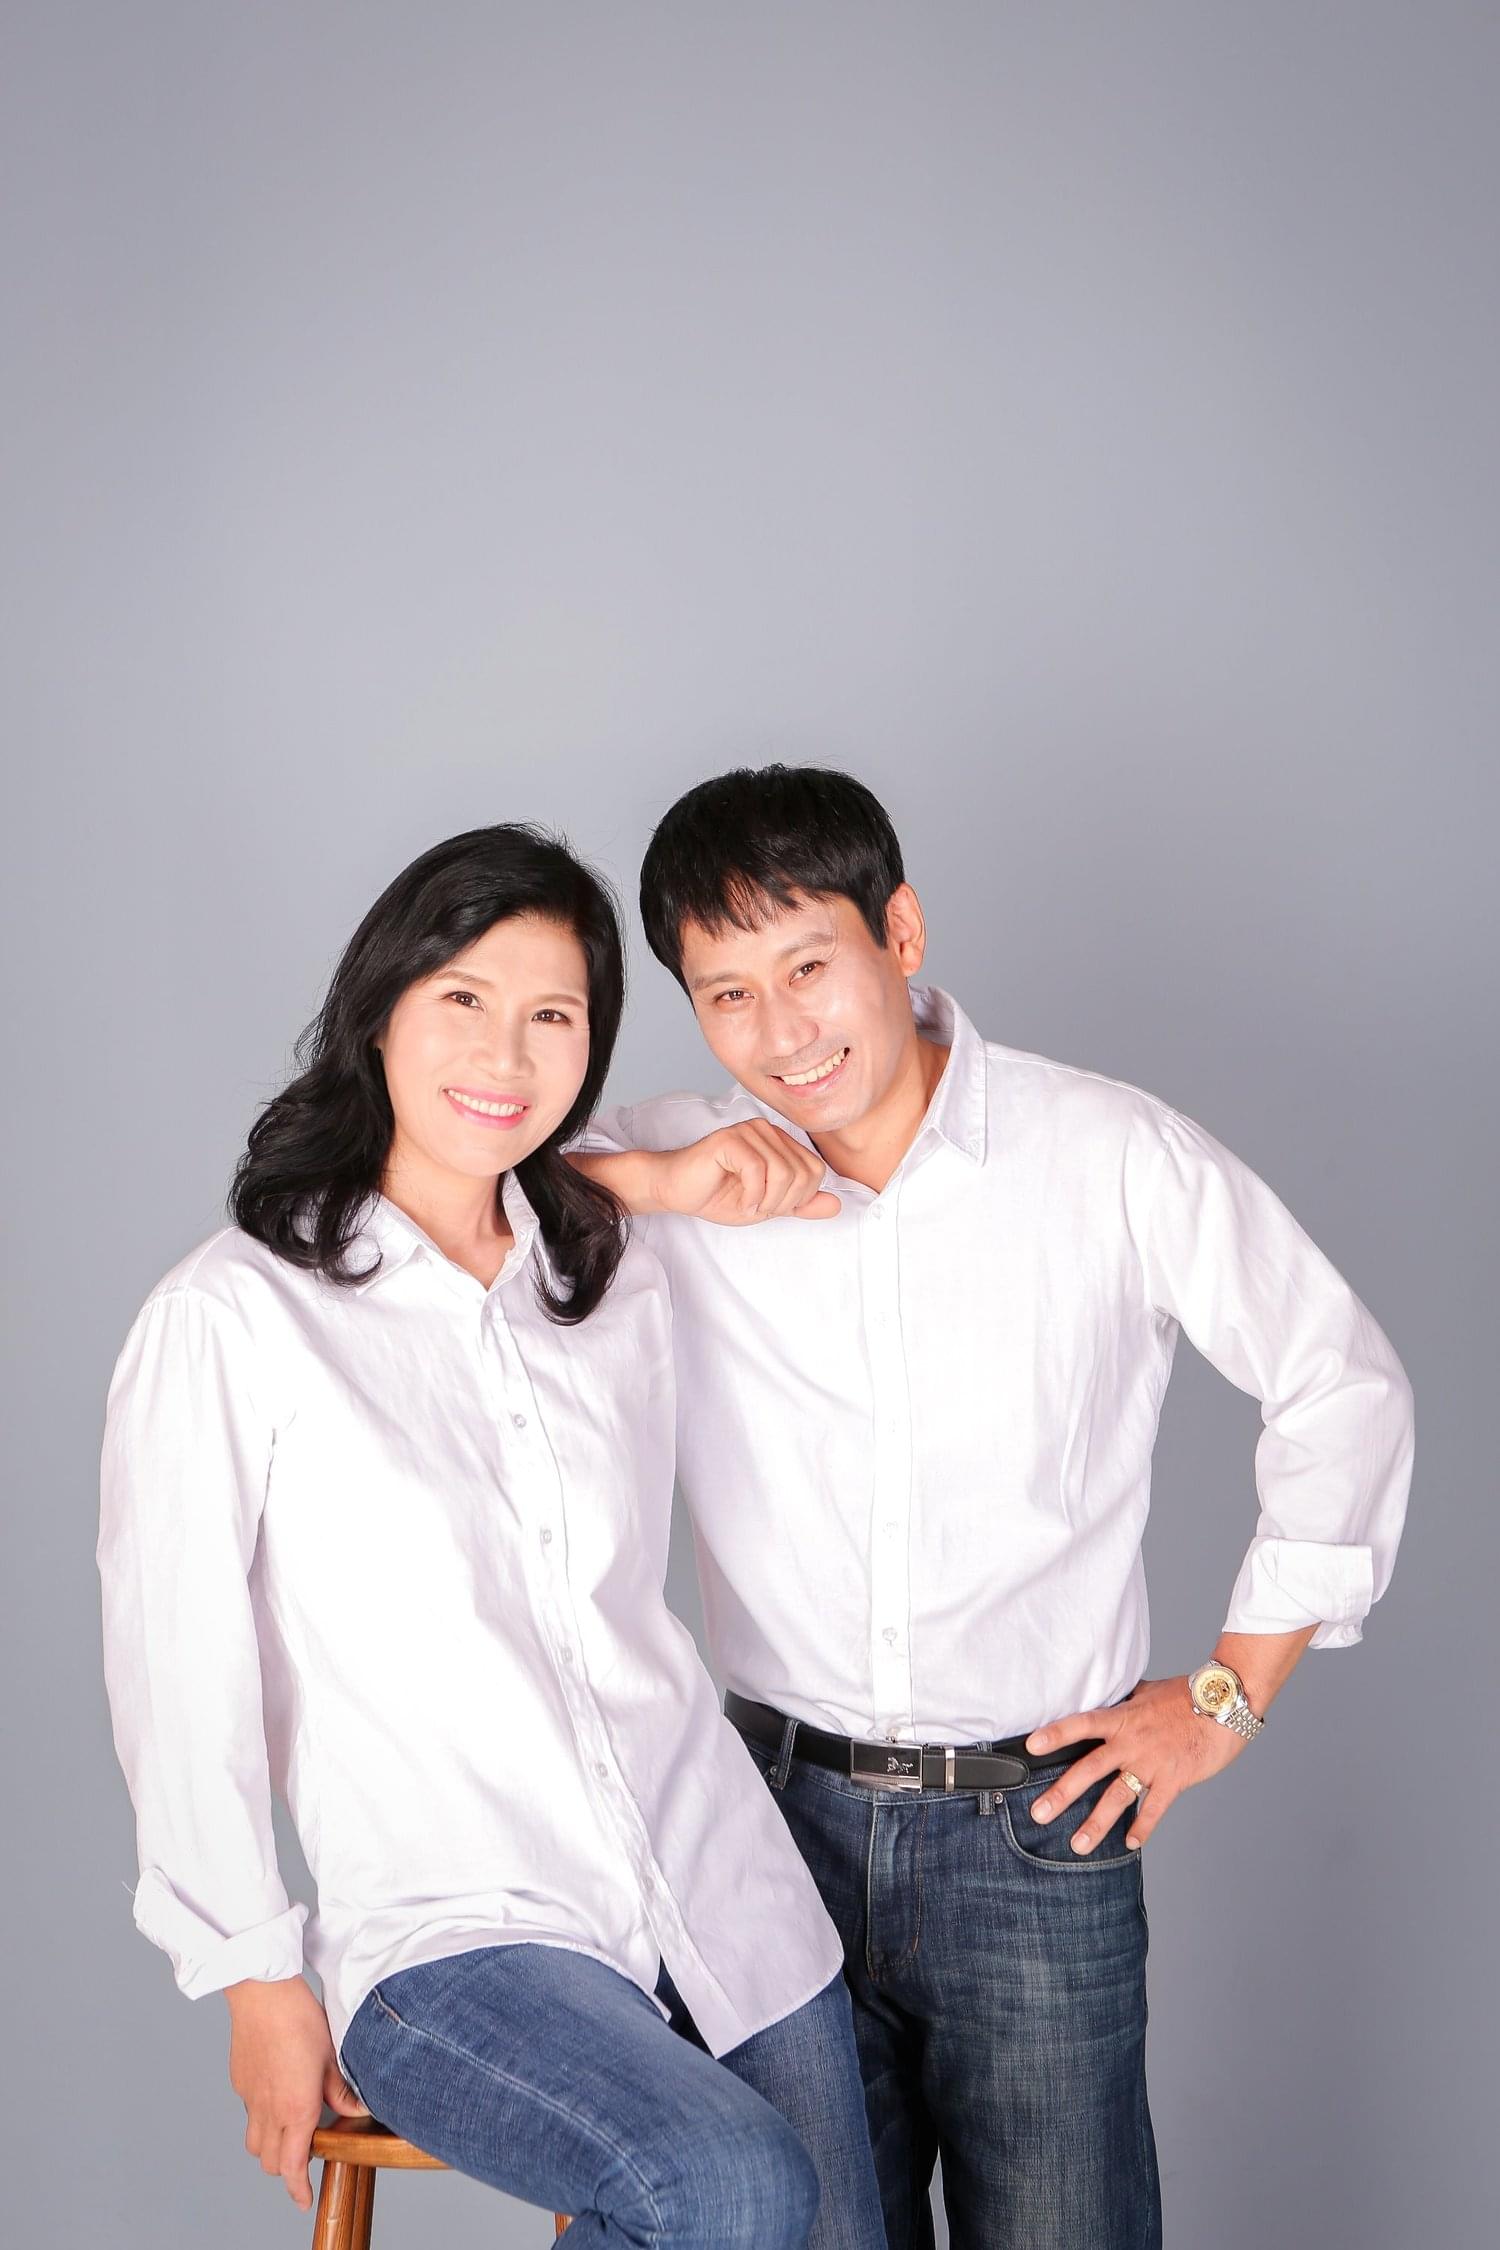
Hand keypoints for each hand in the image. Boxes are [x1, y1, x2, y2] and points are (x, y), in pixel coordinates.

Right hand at [225, 1975, 366, 2209]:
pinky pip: (248, 2112)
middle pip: (269, 2161)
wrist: (263, 1992)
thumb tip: (356, 2110)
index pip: (291, 2166)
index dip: (297, 2189)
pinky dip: (261, 2117)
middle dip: (286, 2169)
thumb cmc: (299, 2018)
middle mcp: (269, 2110)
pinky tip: (277, 2093)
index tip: (304, 2199)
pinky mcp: (240, 2081)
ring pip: (254, 2142)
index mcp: (295, 2108)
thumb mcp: (332, 2055)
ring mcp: (250, 2097)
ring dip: (270, 2146)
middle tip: (306, 2154)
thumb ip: (341, 2090)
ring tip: (290, 2128)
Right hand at [650, 1122, 840, 1224]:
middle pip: (803, 1174)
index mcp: (780, 1141)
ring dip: (766, 1201)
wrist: (677, 1190)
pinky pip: (757, 1171)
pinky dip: (752, 1196)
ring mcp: (749, 1131)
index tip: (771, 1205)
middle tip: (757, 1206)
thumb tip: (836, 1205)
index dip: (799, 1197)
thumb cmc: (718, 1194)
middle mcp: (768, 1130)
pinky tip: (740, 1201)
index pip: (815, 1170)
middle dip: (782, 1202)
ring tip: (748, 1204)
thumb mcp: (768, 1205)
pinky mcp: (730, 1138)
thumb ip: (801, 1204)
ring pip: (783, 1173)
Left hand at [1024, 1675, 1244, 1853]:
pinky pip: (1154, 1809)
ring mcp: (1152, 1763)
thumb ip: (1125, 1701)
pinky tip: (1130, 1843)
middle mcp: (1132, 1741)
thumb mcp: (1148, 1692)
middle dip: (1062, 1793)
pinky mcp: (1174, 1779)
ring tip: (1077, 1845)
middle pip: (1090, 1769)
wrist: (1226, 1704)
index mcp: (1123, 1717)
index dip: (1056, 1734)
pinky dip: (1143, 1827)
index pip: (1082, 1724)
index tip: (1031, 1746)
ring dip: (1096, 1823)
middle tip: (1038, 1814)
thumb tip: (1106, 1696)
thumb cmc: (1188, 1695)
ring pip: (1118, 1797)